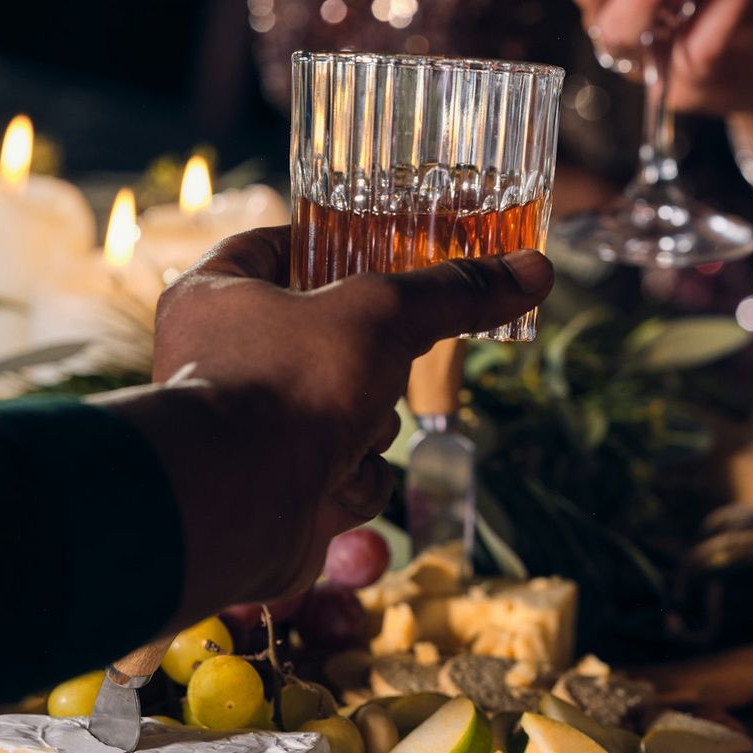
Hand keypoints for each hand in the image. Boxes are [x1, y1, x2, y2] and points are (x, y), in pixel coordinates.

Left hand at [99, 229, 553, 623]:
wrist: (236, 510)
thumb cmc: (287, 385)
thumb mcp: (384, 314)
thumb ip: (456, 291)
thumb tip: (535, 269)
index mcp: (217, 294)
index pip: (278, 243)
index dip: (334, 243)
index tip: (387, 248)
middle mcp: (221, 358)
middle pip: (326, 334)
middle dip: (372, 358)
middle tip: (390, 352)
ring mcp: (246, 429)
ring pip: (344, 409)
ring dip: (369, 425)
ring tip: (356, 428)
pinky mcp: (272, 490)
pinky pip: (340, 472)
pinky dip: (353, 480)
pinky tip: (339, 482)